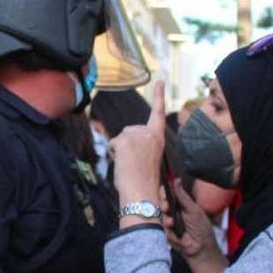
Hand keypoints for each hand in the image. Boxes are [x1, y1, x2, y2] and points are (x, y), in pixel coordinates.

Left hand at [111, 81, 166, 207]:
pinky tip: (123, 163)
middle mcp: (148, 132)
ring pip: (120, 139)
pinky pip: (112, 144)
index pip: (158, 113)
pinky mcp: (123, 139)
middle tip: (134, 163)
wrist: (142, 192)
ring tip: (129, 165)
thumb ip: (141, 146)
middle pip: (129, 132)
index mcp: (157, 138)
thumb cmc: (145, 181)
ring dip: (120, 151)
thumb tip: (125, 143)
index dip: (159, 96)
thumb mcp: (148, 158)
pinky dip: (114, 153)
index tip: (160, 81)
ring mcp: (135, 134)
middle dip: (127, 146)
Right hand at [166, 181, 228, 272]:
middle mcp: (172, 213)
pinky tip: (179, 237)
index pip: (168, 195)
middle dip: (163, 205)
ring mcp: (168, 224)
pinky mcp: (166, 235)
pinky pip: (162, 231)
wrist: (202, 249)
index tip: (165, 194)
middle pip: (160, 204)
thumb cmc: (201, 228)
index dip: (164, 193)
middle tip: (166, 208)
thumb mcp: (193, 210)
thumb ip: (183, 196)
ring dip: (167, 221)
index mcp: (180, 205)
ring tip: (173, 224)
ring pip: (159, 218)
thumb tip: (177, 180)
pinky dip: (170, 234)